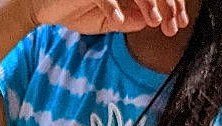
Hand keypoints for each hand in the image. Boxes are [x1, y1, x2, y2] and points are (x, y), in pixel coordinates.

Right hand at [29, 0, 187, 32]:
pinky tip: (119, 21)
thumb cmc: (74, 10)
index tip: (178, 25)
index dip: (171, 5)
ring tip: (153, 21)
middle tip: (172, 26)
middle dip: (166, 4)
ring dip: (147, 3)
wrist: (43, 7)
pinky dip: (113, 6)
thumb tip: (152, 21)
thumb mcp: (108, 21)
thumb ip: (130, 19)